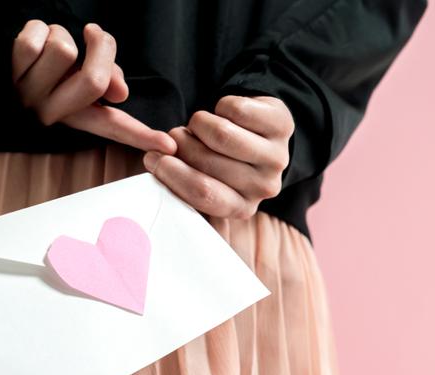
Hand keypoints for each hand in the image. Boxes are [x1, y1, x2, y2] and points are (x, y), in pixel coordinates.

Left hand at [12, 20, 176, 154]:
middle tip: (95, 35)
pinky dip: (37, 28)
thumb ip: (106, 79)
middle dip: (102, 48)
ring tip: (46, 47)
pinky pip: (37, 37)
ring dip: (61, 33)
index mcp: (73, 115)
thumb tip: (121, 92)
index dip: (141, 136)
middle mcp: (52, 112)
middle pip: (94, 80)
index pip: (114, 127)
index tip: (167, 146)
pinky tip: (26, 44)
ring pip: (64, 49)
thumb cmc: (42, 68)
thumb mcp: (77, 74)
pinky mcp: (8, 69)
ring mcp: (29, 93)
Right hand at [142, 95, 293, 218]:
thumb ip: (180, 180)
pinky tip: (225, 114)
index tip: (152, 157)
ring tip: (198, 126)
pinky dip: (220, 105)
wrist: (259, 133)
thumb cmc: (220, 158)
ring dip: (198, 123)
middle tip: (176, 137)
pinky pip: (236, 109)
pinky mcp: (282, 126)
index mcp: (240, 208)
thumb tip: (153, 162)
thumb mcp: (202, 178)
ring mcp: (277, 158)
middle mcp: (264, 188)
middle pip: (207, 160)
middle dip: (180, 143)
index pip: (203, 194)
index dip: (172, 173)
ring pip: (221, 134)